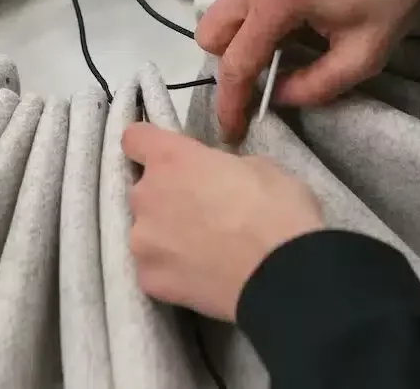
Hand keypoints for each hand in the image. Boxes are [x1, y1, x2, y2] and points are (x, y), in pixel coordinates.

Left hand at [121, 123, 323, 321]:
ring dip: (165, 234)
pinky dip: (170, 269)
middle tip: (200, 212)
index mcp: (171, 159)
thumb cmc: (278, 209)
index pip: (134, 138)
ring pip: (145, 230)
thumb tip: (214, 177)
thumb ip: (218, 165)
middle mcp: (145, 195)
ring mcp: (142, 241)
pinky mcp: (147, 279)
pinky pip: (153, 267)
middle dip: (165, 196)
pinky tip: (200, 276)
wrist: (285, 275)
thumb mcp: (256, 166)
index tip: (164, 156)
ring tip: (201, 251)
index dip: (148, 145)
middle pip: (143, 189)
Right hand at [196, 0, 419, 142]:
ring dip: (244, 29)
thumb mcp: (362, 56)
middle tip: (266, 68)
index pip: (236, 63)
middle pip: (210, 32)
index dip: (230, 103)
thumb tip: (274, 96)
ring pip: (223, 5)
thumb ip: (312, 87)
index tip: (230, 130)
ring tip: (286, 30)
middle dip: (230, 60)